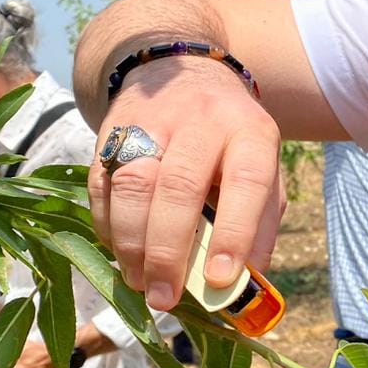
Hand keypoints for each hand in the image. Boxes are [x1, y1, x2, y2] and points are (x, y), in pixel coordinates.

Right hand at [88, 55, 284, 311]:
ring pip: (133, 184)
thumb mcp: (265, 172)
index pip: (245, 183)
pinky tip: (120, 253)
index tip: (218, 280)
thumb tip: (241, 286)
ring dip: (131, 242)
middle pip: (178, 187)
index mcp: (250, 132)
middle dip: (168, 250)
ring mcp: (151, 121)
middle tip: (163, 296)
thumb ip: (260, 226)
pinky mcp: (112, 129)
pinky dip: (108, 226)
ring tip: (139, 281)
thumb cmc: (232, 142)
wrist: (182, 71)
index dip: (233, 234)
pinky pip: (102, 183)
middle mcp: (201, 121)